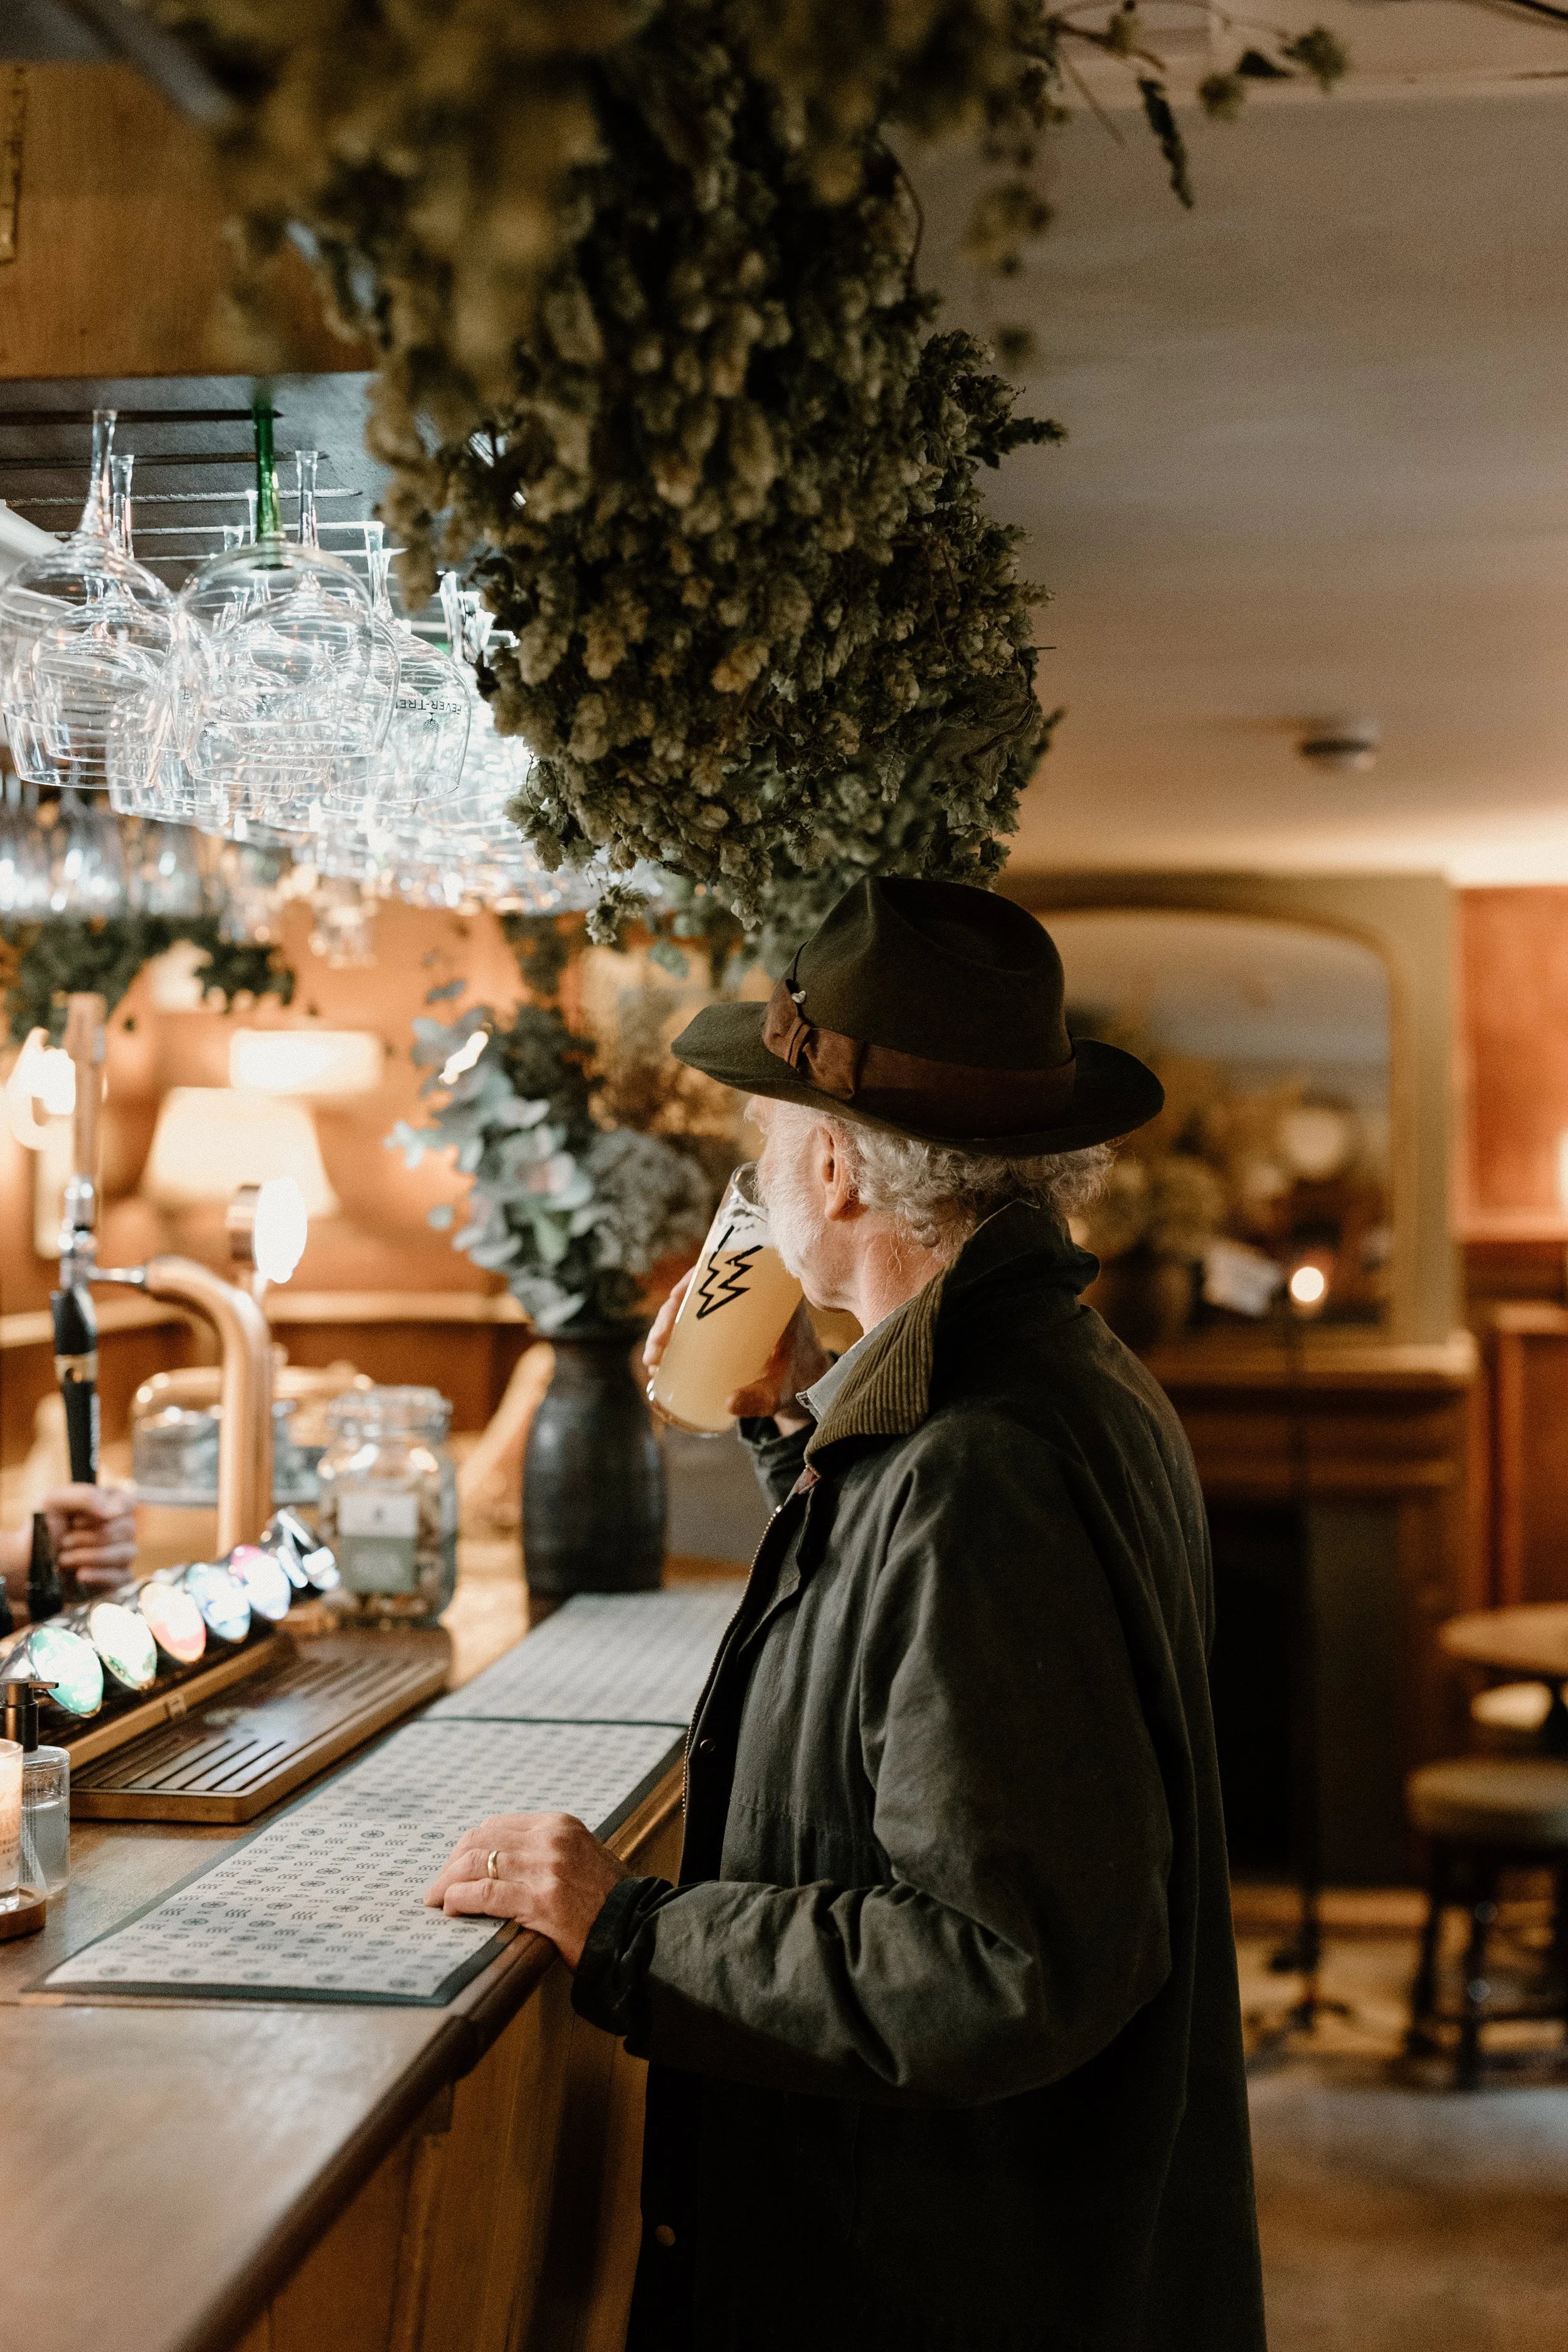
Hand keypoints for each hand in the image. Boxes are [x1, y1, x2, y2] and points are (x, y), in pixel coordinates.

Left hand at [43, 1482, 137, 1592]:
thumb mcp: (54, 1501)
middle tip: (65, 1541)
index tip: (78, 1521)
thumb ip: (85, 1496)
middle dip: (91, 1537)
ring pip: (126, 1553)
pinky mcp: (117, 1577)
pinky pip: (122, 1576)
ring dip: (90, 1556)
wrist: (27, 1563)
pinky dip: (99, 1575)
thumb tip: (116, 1511)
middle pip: (128, 1529)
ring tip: (64, 1559)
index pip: (129, 1503)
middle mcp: (119, 1529)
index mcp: (108, 1505)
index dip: (107, 1511)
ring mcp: (120, 1554)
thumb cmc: (41, 1529)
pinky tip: (80, 1575)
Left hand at [424, 1812, 628, 1969]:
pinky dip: (460, 1899)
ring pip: (477, 1864)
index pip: (496, 1825)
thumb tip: (503, 1860)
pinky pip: (486, 1893)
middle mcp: (551, 1839)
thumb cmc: (610, 1902)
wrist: (638, 1930)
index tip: (454, 1867)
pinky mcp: (542, 1901)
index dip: (467, 1847)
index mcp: (560, 1825)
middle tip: (437, 1887)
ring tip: (437, 1900)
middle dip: (451, 1864)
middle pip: (480, 1840)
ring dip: (447, 1883)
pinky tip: (451, 1908)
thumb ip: (548, 1850)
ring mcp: (546, 1868)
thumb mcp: (583, 1856)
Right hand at [645, 1274, 830, 1434]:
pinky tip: (658, 1357)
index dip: (695, 1278)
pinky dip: (674, 1336)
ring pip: (693, 1309)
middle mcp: (749, 1298)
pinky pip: (695, 1322)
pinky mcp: (725, 1329)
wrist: (808, 1385)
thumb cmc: (799, 1381)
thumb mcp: (782, 1391)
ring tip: (653, 1358)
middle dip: (670, 1314)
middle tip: (658, 1345)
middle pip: (701, 1290)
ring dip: (666, 1327)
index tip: (675, 1299)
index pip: (729, 1271)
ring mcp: (734, 1313)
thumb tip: (728, 1403)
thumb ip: (761, 1398)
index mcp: (771, 1297)